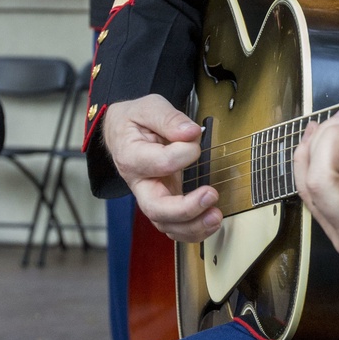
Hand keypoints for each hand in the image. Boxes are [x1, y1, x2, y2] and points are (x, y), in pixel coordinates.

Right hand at [102, 96, 219, 242]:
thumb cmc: (136, 121)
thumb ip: (169, 118)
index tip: (195, 142)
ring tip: (216, 216)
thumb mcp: (149, 108)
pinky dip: (192, 231)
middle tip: (211, 194)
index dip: (182, 154)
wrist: (122, 133)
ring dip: (193, 226)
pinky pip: (174, 227)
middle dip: (186, 208)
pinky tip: (211, 222)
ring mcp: (151, 197)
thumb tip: (191, 132)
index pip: (158, 163)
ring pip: (166, 224)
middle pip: (156, 208)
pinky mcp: (164, 204)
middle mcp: (139, 183)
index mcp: (131, 156)